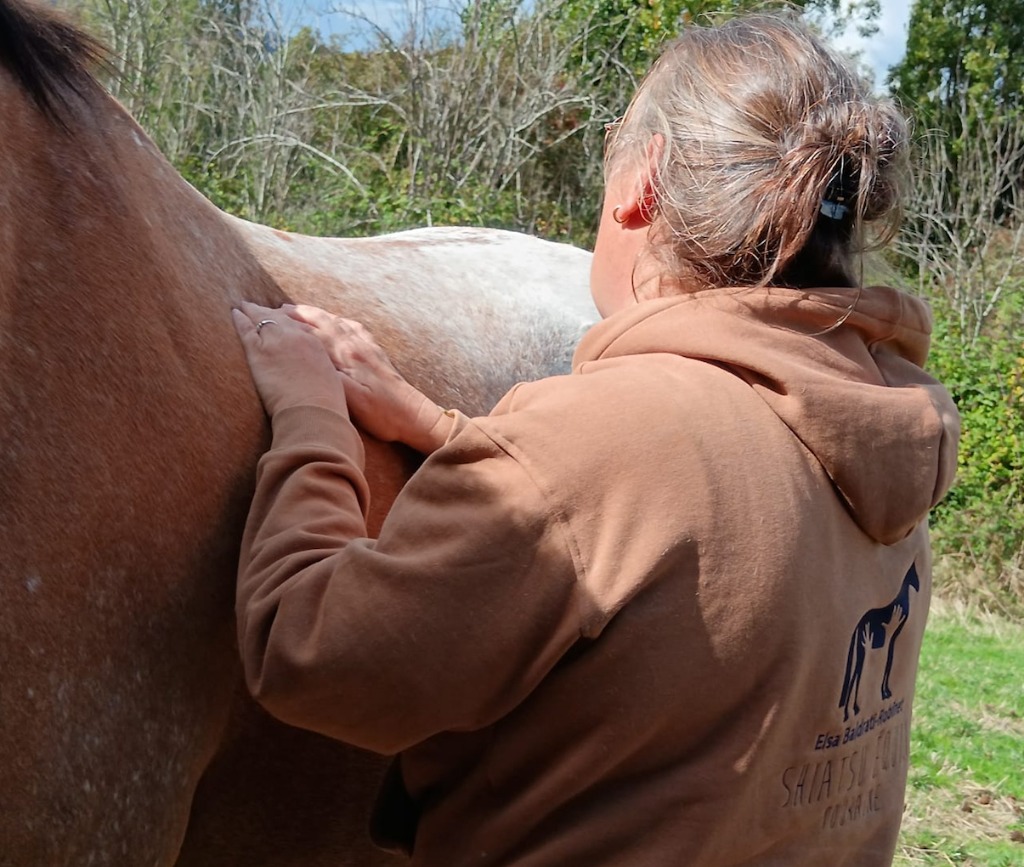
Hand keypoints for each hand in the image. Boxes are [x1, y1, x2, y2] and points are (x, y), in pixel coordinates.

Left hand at [232, 302, 348, 418]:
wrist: (314, 411)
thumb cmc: (324, 404)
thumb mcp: (332, 381)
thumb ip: (322, 371)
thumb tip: (319, 373)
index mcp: (314, 343)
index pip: (296, 326)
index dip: (286, 322)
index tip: (281, 320)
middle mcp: (296, 337)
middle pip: (279, 318)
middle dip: (269, 312)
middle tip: (258, 308)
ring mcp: (277, 342)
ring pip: (262, 319)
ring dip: (252, 312)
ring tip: (244, 306)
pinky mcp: (259, 352)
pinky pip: (246, 330)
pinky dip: (240, 320)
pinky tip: (235, 313)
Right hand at [283, 304, 446, 451]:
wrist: (413, 416)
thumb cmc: (381, 413)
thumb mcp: (351, 400)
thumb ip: (329, 377)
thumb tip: (307, 358)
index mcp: (346, 354)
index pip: (312, 331)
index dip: (289, 322)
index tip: (267, 314)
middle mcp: (356, 344)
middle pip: (322, 320)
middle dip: (297, 312)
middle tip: (274, 308)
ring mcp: (367, 346)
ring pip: (335, 321)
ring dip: (314, 313)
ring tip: (295, 309)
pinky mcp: (375, 352)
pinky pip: (351, 327)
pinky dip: (335, 320)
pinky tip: (333, 320)